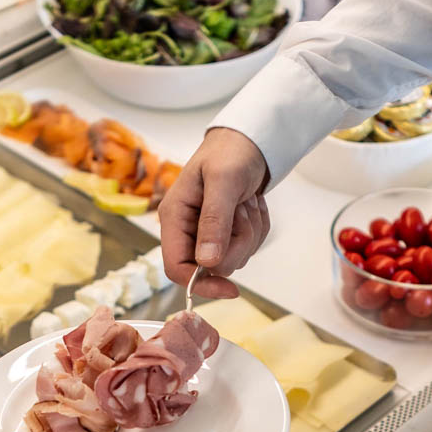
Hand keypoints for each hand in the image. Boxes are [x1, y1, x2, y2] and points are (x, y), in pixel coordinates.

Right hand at [158, 127, 270, 300]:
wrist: (249, 143)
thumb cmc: (230, 152)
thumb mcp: (223, 181)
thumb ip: (213, 221)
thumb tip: (207, 261)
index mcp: (174, 217)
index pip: (176, 267)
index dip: (200, 283)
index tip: (228, 288)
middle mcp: (187, 230)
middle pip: (211, 267)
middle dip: (235, 244)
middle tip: (241, 210)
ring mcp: (207, 234)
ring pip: (233, 259)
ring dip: (249, 233)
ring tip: (245, 202)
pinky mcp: (227, 234)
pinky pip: (248, 248)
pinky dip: (257, 229)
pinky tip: (250, 206)